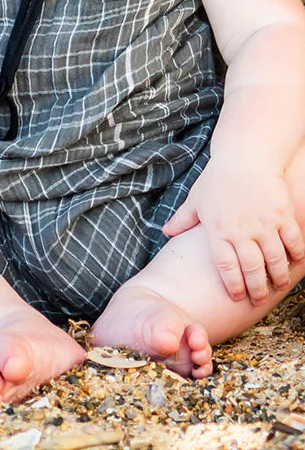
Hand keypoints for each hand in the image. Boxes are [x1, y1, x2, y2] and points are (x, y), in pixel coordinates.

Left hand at [162, 156, 304, 303]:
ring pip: (275, 260)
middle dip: (257, 289)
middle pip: (252, 268)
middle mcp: (241, 230)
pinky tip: (295, 263)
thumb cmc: (218, 178)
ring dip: (278, 276)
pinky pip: (294, 242)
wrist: (244, 156)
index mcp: (218, 229)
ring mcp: (265, 224)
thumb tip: (165, 231)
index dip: (232, 285)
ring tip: (278, 286)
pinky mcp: (284, 215)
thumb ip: (183, 219)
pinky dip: (296, 256)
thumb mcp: (196, 199)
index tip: (236, 296)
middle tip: (259, 299)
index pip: (225, 266)